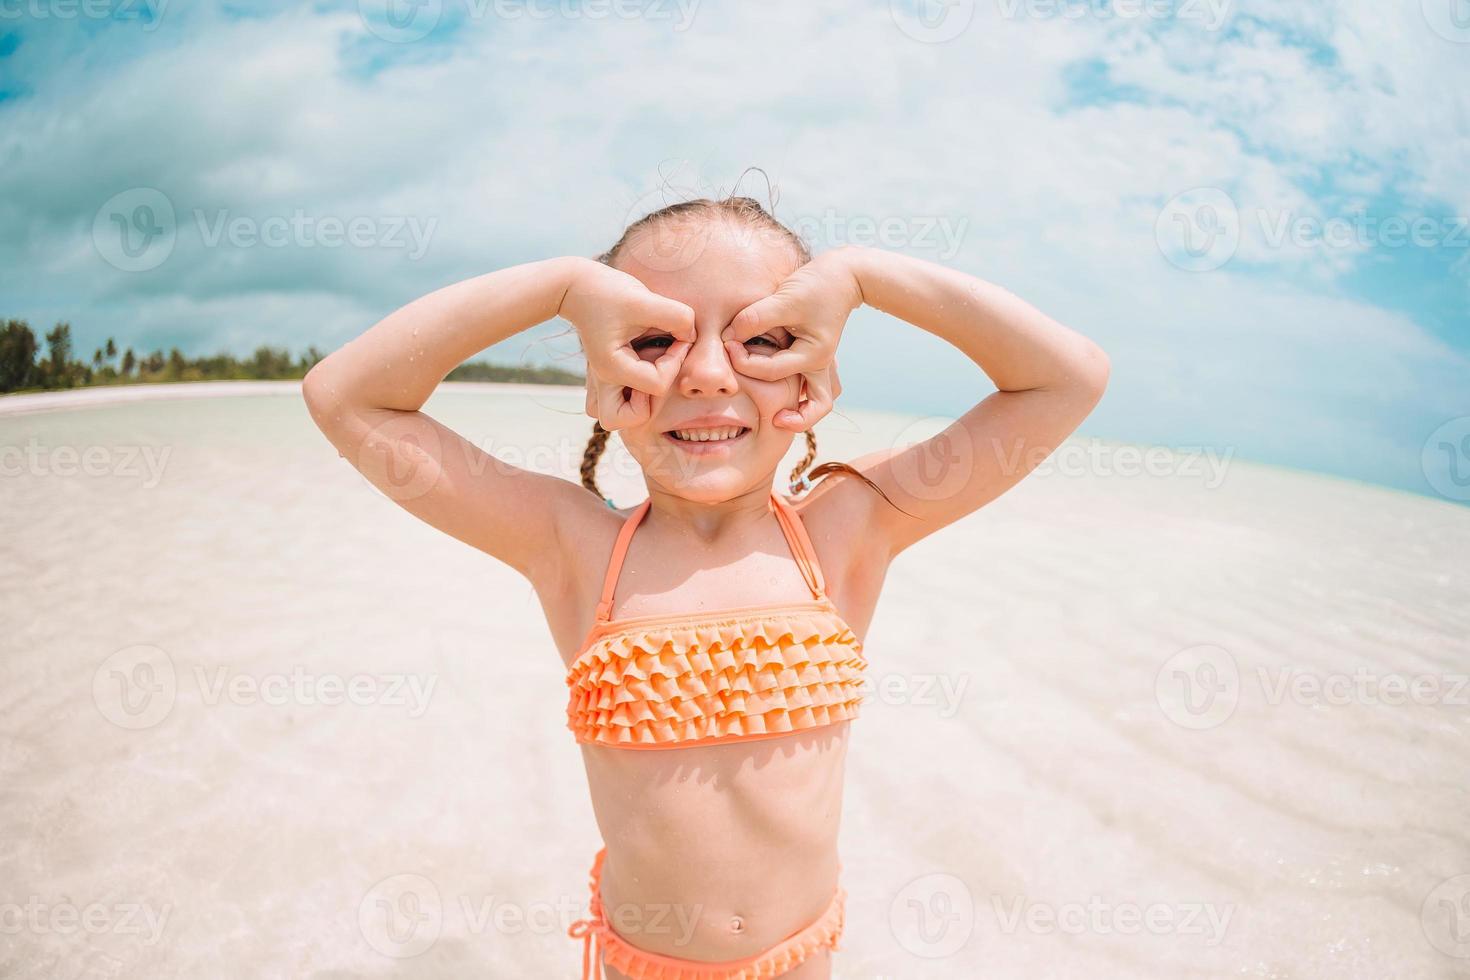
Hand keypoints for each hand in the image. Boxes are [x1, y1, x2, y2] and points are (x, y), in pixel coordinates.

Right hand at [559, 259, 695, 429]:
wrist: (575, 287)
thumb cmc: (608, 291)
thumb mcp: (645, 299)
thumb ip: (676, 317)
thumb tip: (692, 337)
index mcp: (611, 368)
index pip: (657, 385)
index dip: (675, 363)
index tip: (679, 339)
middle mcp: (602, 381)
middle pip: (629, 420)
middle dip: (653, 400)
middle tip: (658, 370)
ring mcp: (599, 383)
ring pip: (616, 418)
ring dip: (638, 403)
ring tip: (648, 372)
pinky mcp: (602, 378)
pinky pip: (614, 404)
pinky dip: (629, 395)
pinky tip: (640, 367)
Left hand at [720, 247, 861, 430]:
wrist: (845, 274)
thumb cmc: (816, 284)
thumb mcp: (784, 299)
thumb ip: (755, 319)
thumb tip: (728, 337)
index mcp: (814, 355)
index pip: (770, 371)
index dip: (743, 361)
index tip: (727, 345)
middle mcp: (821, 365)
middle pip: (814, 407)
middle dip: (786, 412)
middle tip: (760, 406)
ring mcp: (822, 363)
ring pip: (820, 402)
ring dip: (803, 413)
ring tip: (778, 418)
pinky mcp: (817, 356)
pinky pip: (815, 387)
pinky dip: (804, 396)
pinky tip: (783, 393)